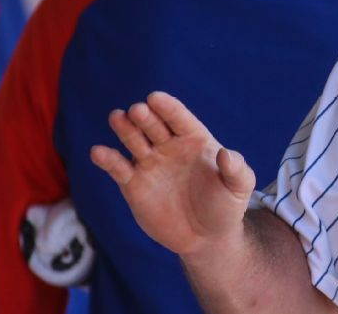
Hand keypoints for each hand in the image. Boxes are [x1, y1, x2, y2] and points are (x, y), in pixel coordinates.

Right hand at [91, 92, 254, 256]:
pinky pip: (118, 168)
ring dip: (124, 129)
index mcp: (194, 139)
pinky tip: (98, 152)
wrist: (206, 238)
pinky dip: (107, 159)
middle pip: (153, 125)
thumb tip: (225, 154)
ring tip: (117, 118)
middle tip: (137, 111)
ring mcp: (150, 163)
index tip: (155, 98)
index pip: (179, 118)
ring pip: (133, 140)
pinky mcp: (133, 184)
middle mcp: (169, 146)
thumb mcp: (239, 188)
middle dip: (145, 117)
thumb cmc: (225, 207)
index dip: (168, 108)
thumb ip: (236, 169)